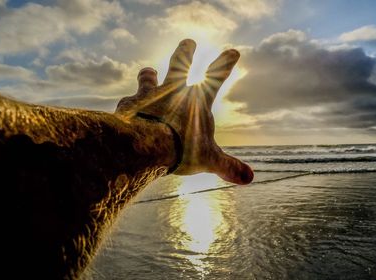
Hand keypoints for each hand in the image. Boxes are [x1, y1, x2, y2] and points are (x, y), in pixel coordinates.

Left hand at [116, 39, 252, 184]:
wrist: (144, 144)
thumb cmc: (181, 150)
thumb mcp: (208, 160)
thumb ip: (227, 167)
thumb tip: (249, 178)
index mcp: (196, 101)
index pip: (216, 78)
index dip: (225, 64)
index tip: (233, 51)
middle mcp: (172, 92)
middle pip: (179, 65)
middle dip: (185, 53)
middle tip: (188, 41)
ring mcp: (148, 96)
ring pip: (149, 78)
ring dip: (149, 75)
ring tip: (148, 71)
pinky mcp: (127, 105)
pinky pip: (127, 102)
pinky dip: (128, 105)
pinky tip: (125, 109)